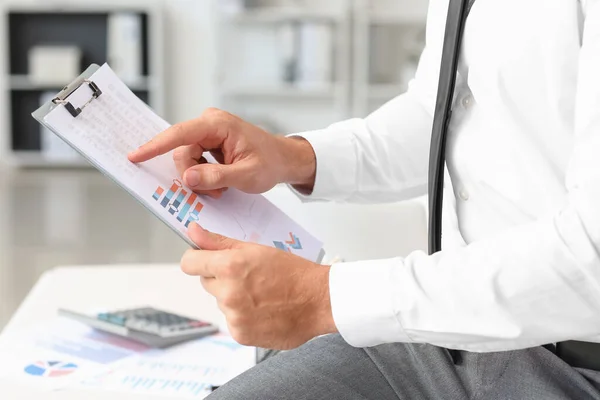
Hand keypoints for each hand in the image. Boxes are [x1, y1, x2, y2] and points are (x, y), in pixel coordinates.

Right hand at [128, 108, 315, 197]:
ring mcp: (208, 133)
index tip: (135, 156)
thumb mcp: (245, 175)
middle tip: (215, 191)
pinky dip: (203, 176)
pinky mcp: (209, 143)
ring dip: (200, 178)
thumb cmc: (270, 163)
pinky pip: (194, 161)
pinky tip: (221, 182)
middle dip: (193, 175)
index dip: (155, 146)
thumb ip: (216, 176)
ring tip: (222, 188)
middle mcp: (210, 124)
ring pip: (186, 160)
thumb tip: (187, 178)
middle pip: (182, 152)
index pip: (180, 135)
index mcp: (218, 124)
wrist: (284, 160)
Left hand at [181, 223, 336, 349]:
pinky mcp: (240, 334)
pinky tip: (263, 310)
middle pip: (207, 282)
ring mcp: (234, 317)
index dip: (197, 259)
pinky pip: (232, 320)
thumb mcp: (256, 249)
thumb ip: (219, 242)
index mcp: (230, 267)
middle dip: (222, 277)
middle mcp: (228, 293)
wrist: (318, 301)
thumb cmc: (292, 272)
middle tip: (248, 276)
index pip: (190, 263)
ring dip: (234, 298)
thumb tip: (193, 231)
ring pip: (221, 302)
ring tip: (261, 294)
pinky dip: (244, 316)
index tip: (204, 259)